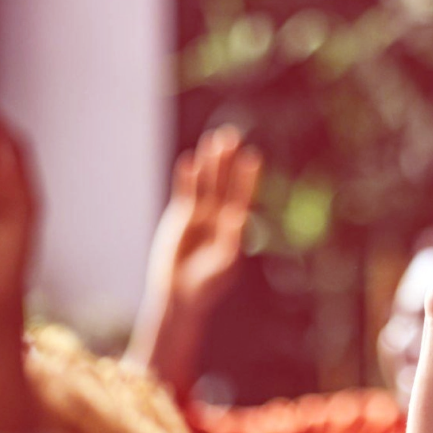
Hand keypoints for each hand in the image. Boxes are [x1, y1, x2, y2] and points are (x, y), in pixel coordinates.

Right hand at [142, 126, 261, 313]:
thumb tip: (240, 217)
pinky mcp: (180, 218)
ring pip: (205, 184)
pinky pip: (184, 193)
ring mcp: (198, 216)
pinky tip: (189, 162)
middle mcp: (217, 217)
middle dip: (227, 161)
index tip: (253, 157)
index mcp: (232, 228)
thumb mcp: (223, 266)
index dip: (247, 177)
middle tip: (231, 136)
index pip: (241, 196)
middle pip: (223, 183)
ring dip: (209, 163)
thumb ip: (231, 242)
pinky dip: (186, 179)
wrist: (179, 295)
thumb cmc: (205, 285)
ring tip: (212, 140)